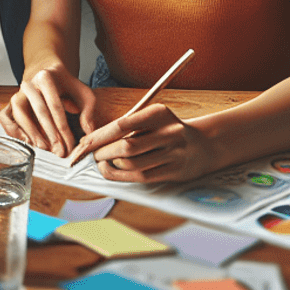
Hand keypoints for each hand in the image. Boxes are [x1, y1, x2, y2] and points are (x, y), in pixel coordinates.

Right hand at [0, 62, 99, 155]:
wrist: (48, 76)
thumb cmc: (66, 87)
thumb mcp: (83, 93)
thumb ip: (88, 111)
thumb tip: (88, 132)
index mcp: (46, 77)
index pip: (55, 105)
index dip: (63, 128)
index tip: (70, 146)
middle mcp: (28, 83)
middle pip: (38, 110)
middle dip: (50, 134)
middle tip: (59, 152)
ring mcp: (17, 93)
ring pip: (18, 112)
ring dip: (30, 132)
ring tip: (42, 148)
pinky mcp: (10, 104)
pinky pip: (4, 117)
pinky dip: (11, 130)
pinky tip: (25, 142)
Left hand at [77, 103, 214, 183]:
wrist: (204, 145)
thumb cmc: (168, 129)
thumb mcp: (152, 118)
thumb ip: (129, 125)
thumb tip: (94, 138)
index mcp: (160, 113)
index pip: (122, 125)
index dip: (100, 135)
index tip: (86, 141)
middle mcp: (169, 133)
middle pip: (126, 146)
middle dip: (103, 151)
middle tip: (90, 153)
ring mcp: (174, 154)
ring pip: (133, 163)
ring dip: (110, 164)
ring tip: (100, 161)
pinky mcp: (175, 172)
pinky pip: (142, 176)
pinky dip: (122, 175)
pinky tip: (112, 170)